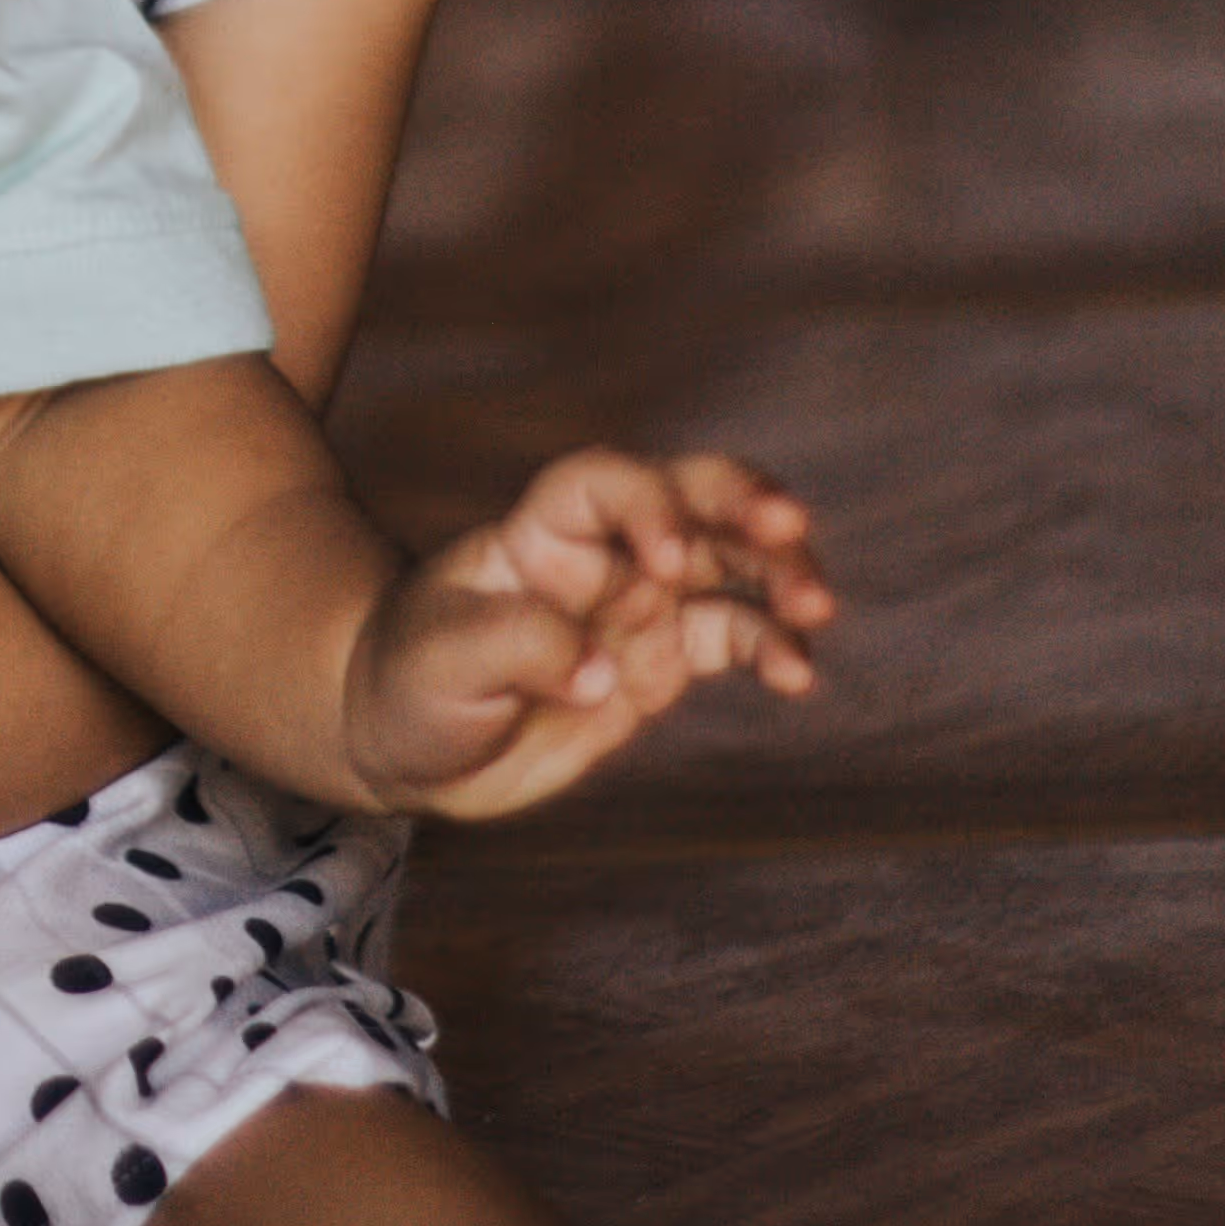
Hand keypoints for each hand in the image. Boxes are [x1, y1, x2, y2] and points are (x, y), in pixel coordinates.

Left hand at [345, 447, 832, 822]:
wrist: (409, 739)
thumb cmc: (410, 676)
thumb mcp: (442, 657)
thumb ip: (520, 648)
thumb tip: (603, 670)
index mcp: (545, 531)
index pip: (607, 485)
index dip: (648, 505)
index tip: (668, 563)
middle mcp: (605, 554)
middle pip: (689, 499)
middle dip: (744, 503)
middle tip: (791, 526)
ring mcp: (641, 603)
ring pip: (730, 564)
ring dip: (779, 574)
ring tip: (816, 609)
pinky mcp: (663, 660)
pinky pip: (733, 639)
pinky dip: (773, 649)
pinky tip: (798, 675)